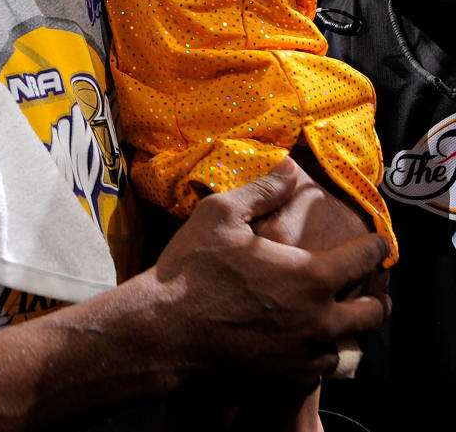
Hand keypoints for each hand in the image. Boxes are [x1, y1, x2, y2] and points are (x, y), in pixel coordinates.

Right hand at [148, 158, 389, 391]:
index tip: (382, 243)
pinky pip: (319, 368)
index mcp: (310, 276)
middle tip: (370, 288)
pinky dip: (317, 353)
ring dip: (344, 328)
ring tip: (333, 316)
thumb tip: (289, 167)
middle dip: (376, 297)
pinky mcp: (288, 380)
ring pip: (346, 344)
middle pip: (372, 313)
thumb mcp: (221, 214)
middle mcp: (318, 320)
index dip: (377, 247)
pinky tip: (301, 340)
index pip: (364, 260)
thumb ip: (262, 190)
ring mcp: (305, 355)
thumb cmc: (193, 268)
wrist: (164, 332)